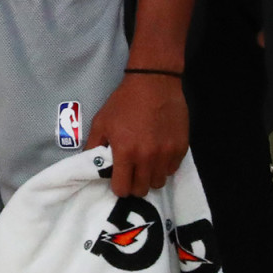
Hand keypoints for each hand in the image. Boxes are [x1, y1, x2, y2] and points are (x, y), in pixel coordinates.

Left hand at [85, 73, 187, 197]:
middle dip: (134, 184)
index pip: (123, 189)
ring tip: (145, 163)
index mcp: (125, 152)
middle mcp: (147, 158)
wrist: (154, 83)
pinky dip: (164, 166)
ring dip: (150, 176)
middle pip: (142, 190)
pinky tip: (158, 153)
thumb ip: (93, 145)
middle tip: (131, 172)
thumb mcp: (101, 121)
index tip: (117, 179)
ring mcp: (166, 154)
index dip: (118, 187)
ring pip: (159, 182)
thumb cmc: (124, 102)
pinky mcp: (181, 148)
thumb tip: (90, 162)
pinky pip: (172, 169)